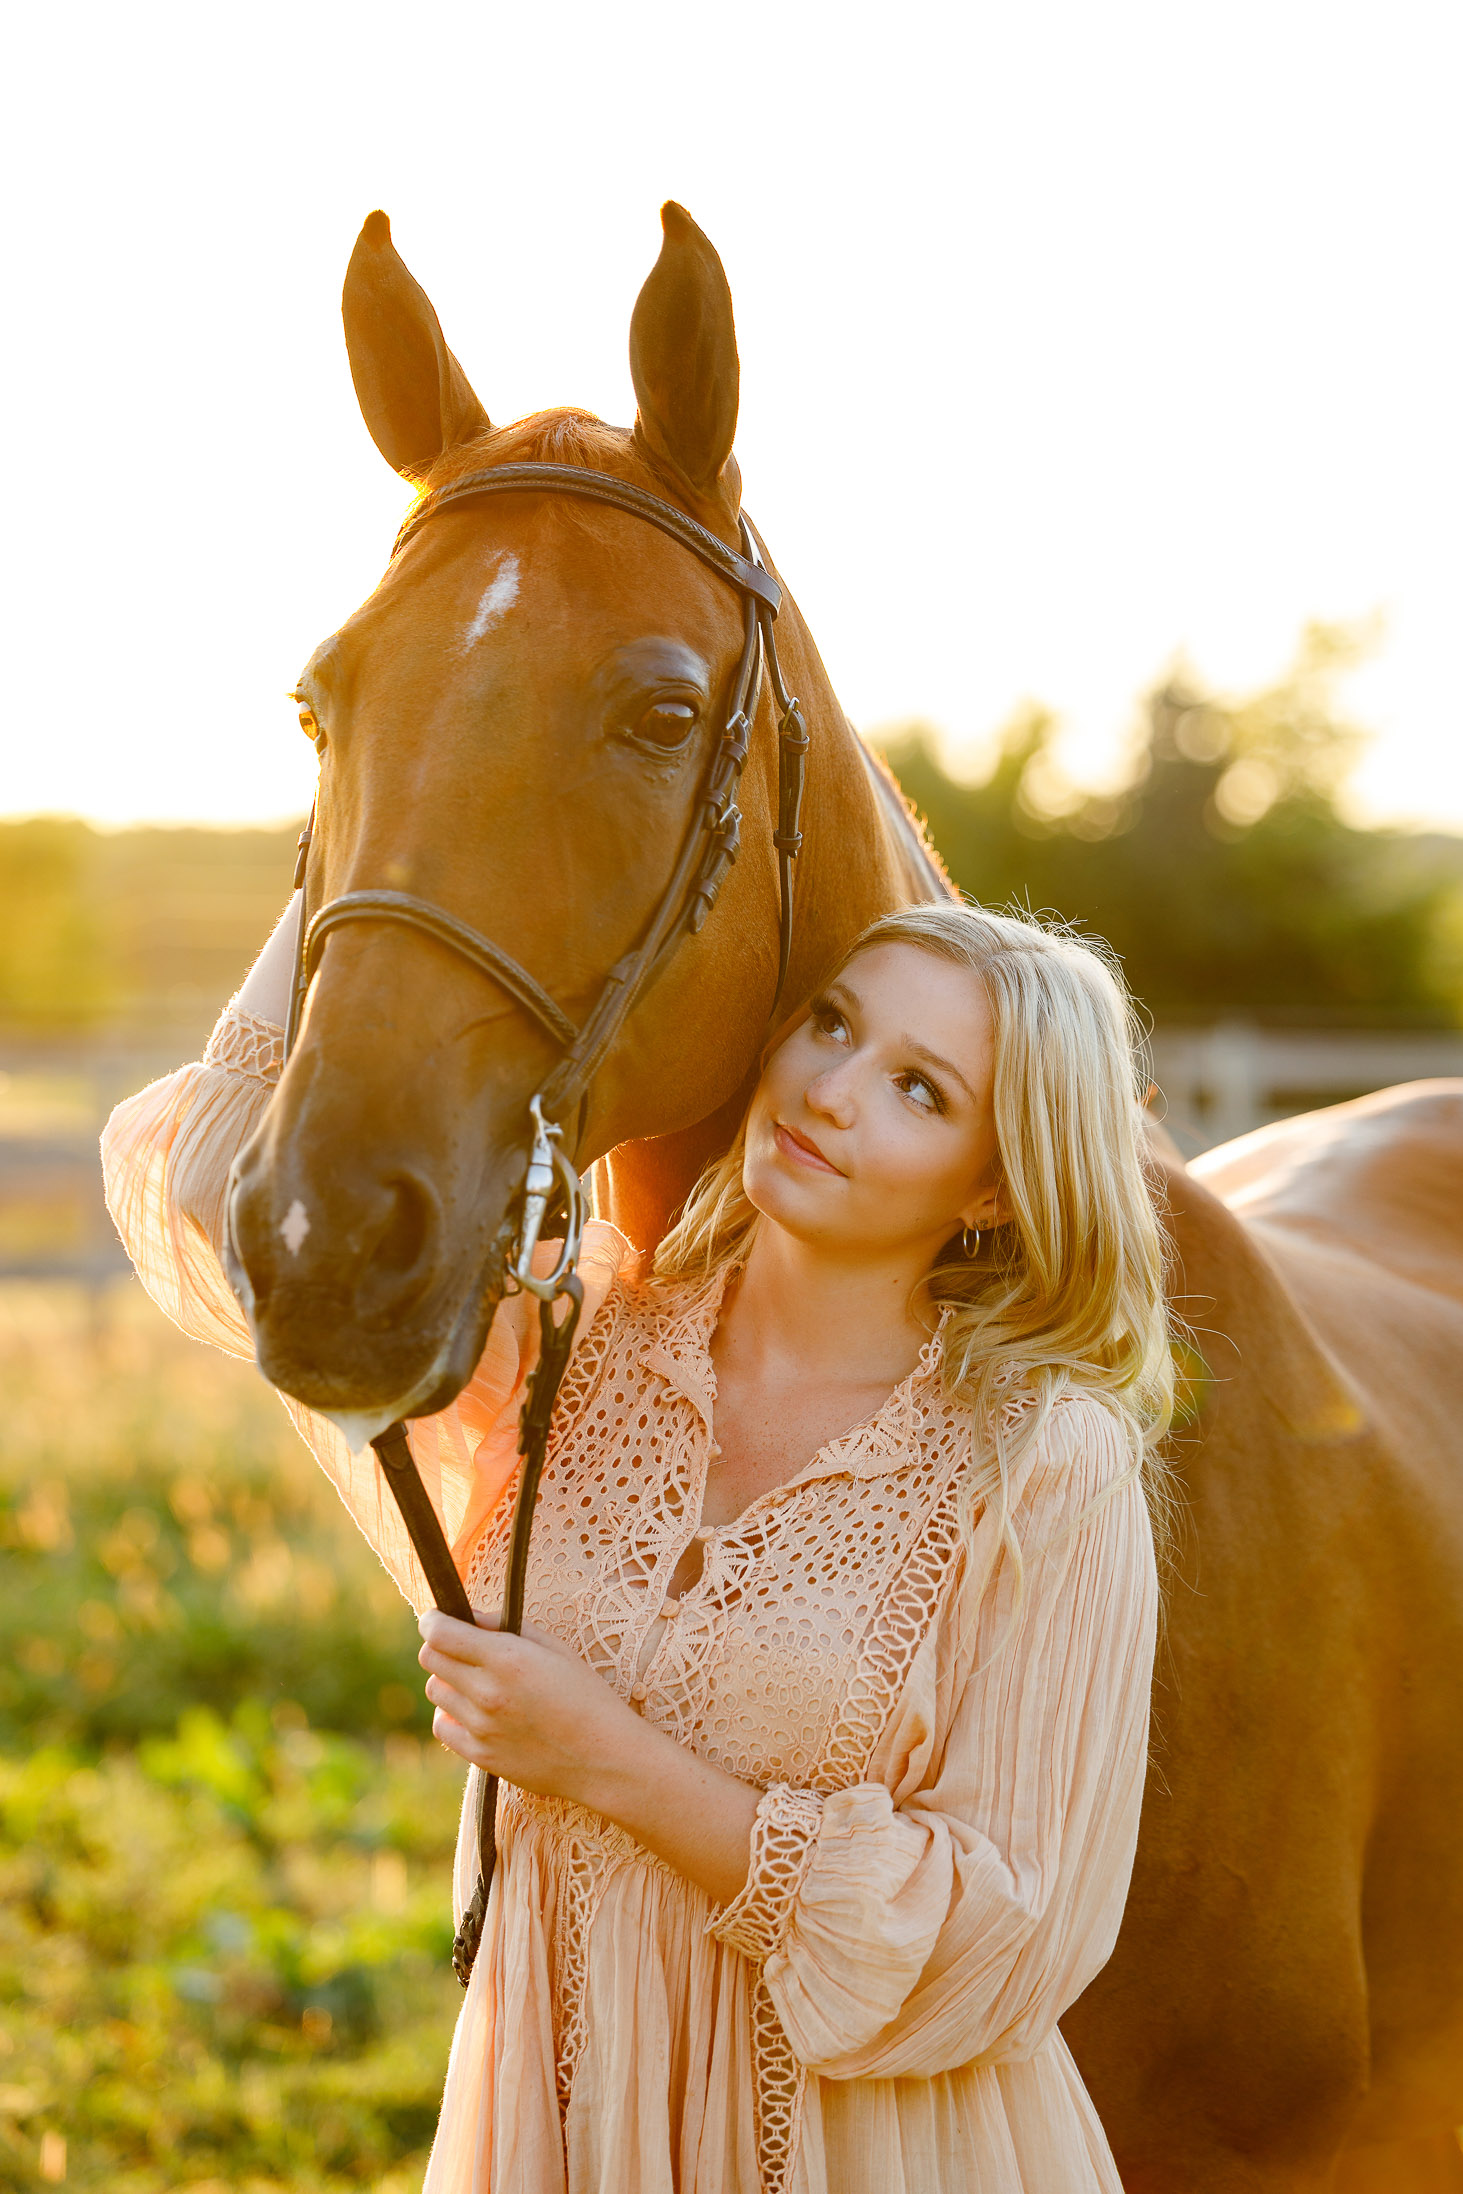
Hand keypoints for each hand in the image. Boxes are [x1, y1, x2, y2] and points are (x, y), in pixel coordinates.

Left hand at [417, 1607, 644, 1806]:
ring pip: (434, 1691)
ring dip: (448, 1680)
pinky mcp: (480, 1756)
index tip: (438, 1619)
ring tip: (476, 1682)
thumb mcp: (556, 1648)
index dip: (433, 1621)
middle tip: (461, 1648)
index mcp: (508, 1659)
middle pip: (429, 1659)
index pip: (440, 1633)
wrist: (604, 1758)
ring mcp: (481, 1727)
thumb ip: (508, 1626)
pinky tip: (474, 1711)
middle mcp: (487, 1692)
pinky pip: (442, 1726)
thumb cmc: (586, 1696)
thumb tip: (470, 1617)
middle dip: (440, 1646)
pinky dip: (451, 1714)